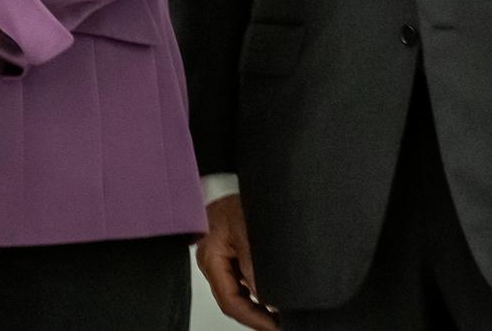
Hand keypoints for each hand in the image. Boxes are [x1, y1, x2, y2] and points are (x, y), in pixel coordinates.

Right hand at [197, 193, 278, 330]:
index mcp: (211, 258)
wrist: (231, 176)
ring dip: (258, 306)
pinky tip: (273, 296)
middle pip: (232, 301)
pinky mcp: (230, 253)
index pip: (230, 301)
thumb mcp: (249, 233)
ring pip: (237, 293)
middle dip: (256, 317)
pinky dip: (257, 292)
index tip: (276, 327)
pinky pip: (241, 281)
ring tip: (280, 315)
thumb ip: (254, 268)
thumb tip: (266, 300)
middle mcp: (212, 262)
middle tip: (280, 325)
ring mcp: (221, 258)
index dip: (254, 319)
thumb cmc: (236, 198)